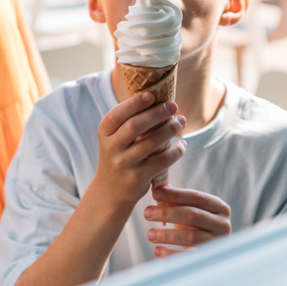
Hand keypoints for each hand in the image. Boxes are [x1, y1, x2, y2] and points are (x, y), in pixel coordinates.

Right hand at [94, 92, 186, 210]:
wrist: (111, 190)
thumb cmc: (119, 154)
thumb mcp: (115, 137)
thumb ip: (129, 120)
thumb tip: (156, 97)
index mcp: (104, 132)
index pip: (117, 114)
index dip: (134, 103)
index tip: (151, 95)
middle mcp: (111, 147)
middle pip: (135, 125)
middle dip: (157, 113)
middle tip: (173, 106)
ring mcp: (124, 163)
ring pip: (151, 142)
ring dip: (170, 129)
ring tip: (181, 121)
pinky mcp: (137, 178)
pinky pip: (162, 161)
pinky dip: (176, 151)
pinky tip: (182, 145)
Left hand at [144, 186, 231, 257]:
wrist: (209, 249)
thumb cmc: (196, 224)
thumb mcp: (189, 209)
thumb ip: (175, 198)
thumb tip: (157, 186)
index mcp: (219, 207)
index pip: (196, 197)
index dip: (175, 194)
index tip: (155, 193)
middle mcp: (222, 224)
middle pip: (193, 215)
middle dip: (167, 213)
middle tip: (146, 213)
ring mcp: (218, 243)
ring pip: (191, 237)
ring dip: (168, 235)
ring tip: (149, 234)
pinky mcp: (210, 259)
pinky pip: (188, 257)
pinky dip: (171, 254)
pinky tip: (157, 250)